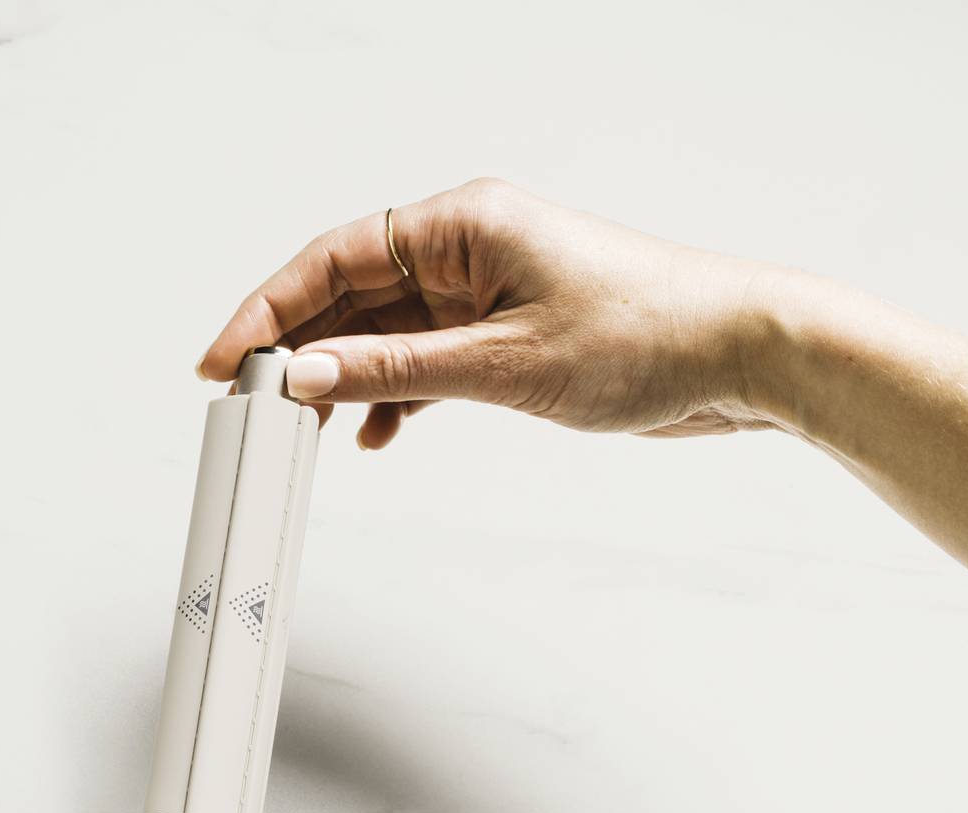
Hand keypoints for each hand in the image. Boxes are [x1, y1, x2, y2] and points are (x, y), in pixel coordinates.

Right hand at [197, 177, 804, 449]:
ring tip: (300, 428)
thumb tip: (307, 374)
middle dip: (295, 349)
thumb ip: (395, 370)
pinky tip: (371, 434)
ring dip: (339, 378)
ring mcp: (485, 289)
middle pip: (348, 293)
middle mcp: (468, 246)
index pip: (334, 259)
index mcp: (464, 223)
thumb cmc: (650, 334)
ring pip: (380, 331)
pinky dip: (389, 395)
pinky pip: (421, 358)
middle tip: (249, 404)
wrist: (742, 355)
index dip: (267, 311)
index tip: (225, 363)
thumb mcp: (503, 364)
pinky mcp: (506, 331)